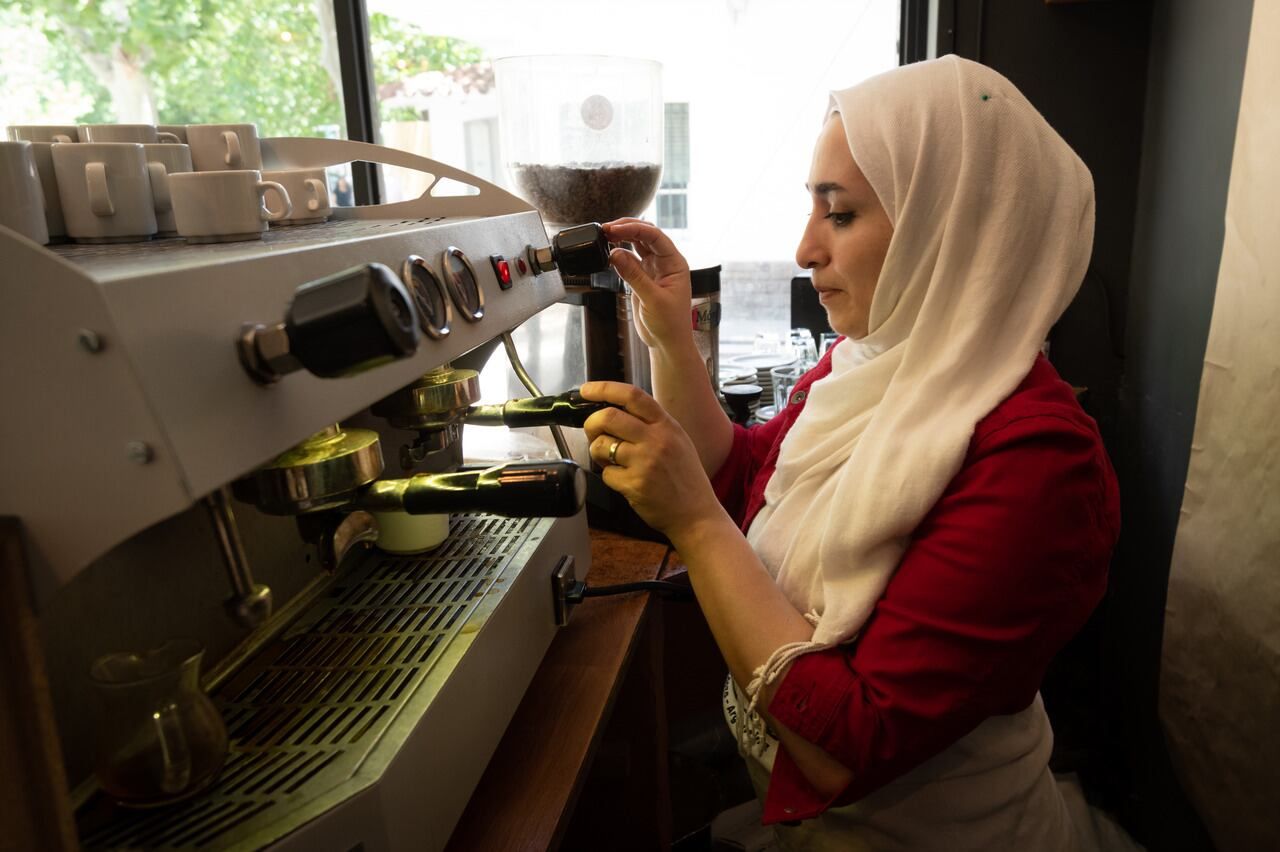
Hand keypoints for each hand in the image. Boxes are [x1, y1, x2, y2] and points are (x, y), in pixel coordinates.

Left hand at [580, 380, 725, 540]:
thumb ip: (652, 425)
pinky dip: (609, 476)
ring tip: (609, 459)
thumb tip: (615, 412)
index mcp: (667, 426)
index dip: (604, 389)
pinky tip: (623, 480)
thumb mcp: (678, 441)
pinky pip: (606, 473)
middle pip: (609, 417)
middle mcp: (656, 440)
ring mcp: (645, 462)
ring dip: (598, 451)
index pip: (632, 396)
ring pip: (602, 445)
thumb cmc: (686, 479)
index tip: (586, 391)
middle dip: (592, 423)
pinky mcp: (634, 484)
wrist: (696, 514)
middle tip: (592, 431)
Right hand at [603, 219, 693, 351]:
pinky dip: (618, 254)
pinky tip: (608, 252)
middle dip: (626, 228)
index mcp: (675, 263)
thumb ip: (634, 276)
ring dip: (621, 238)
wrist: (668, 343)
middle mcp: (665, 262)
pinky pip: (630, 259)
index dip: (634, 229)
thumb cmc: (670, 324)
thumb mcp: (652, 299)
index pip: (655, 237)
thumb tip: (615, 254)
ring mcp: (653, 269)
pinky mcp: (643, 278)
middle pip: (645, 235)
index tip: (614, 229)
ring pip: (637, 245)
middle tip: (606, 229)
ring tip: (604, 236)